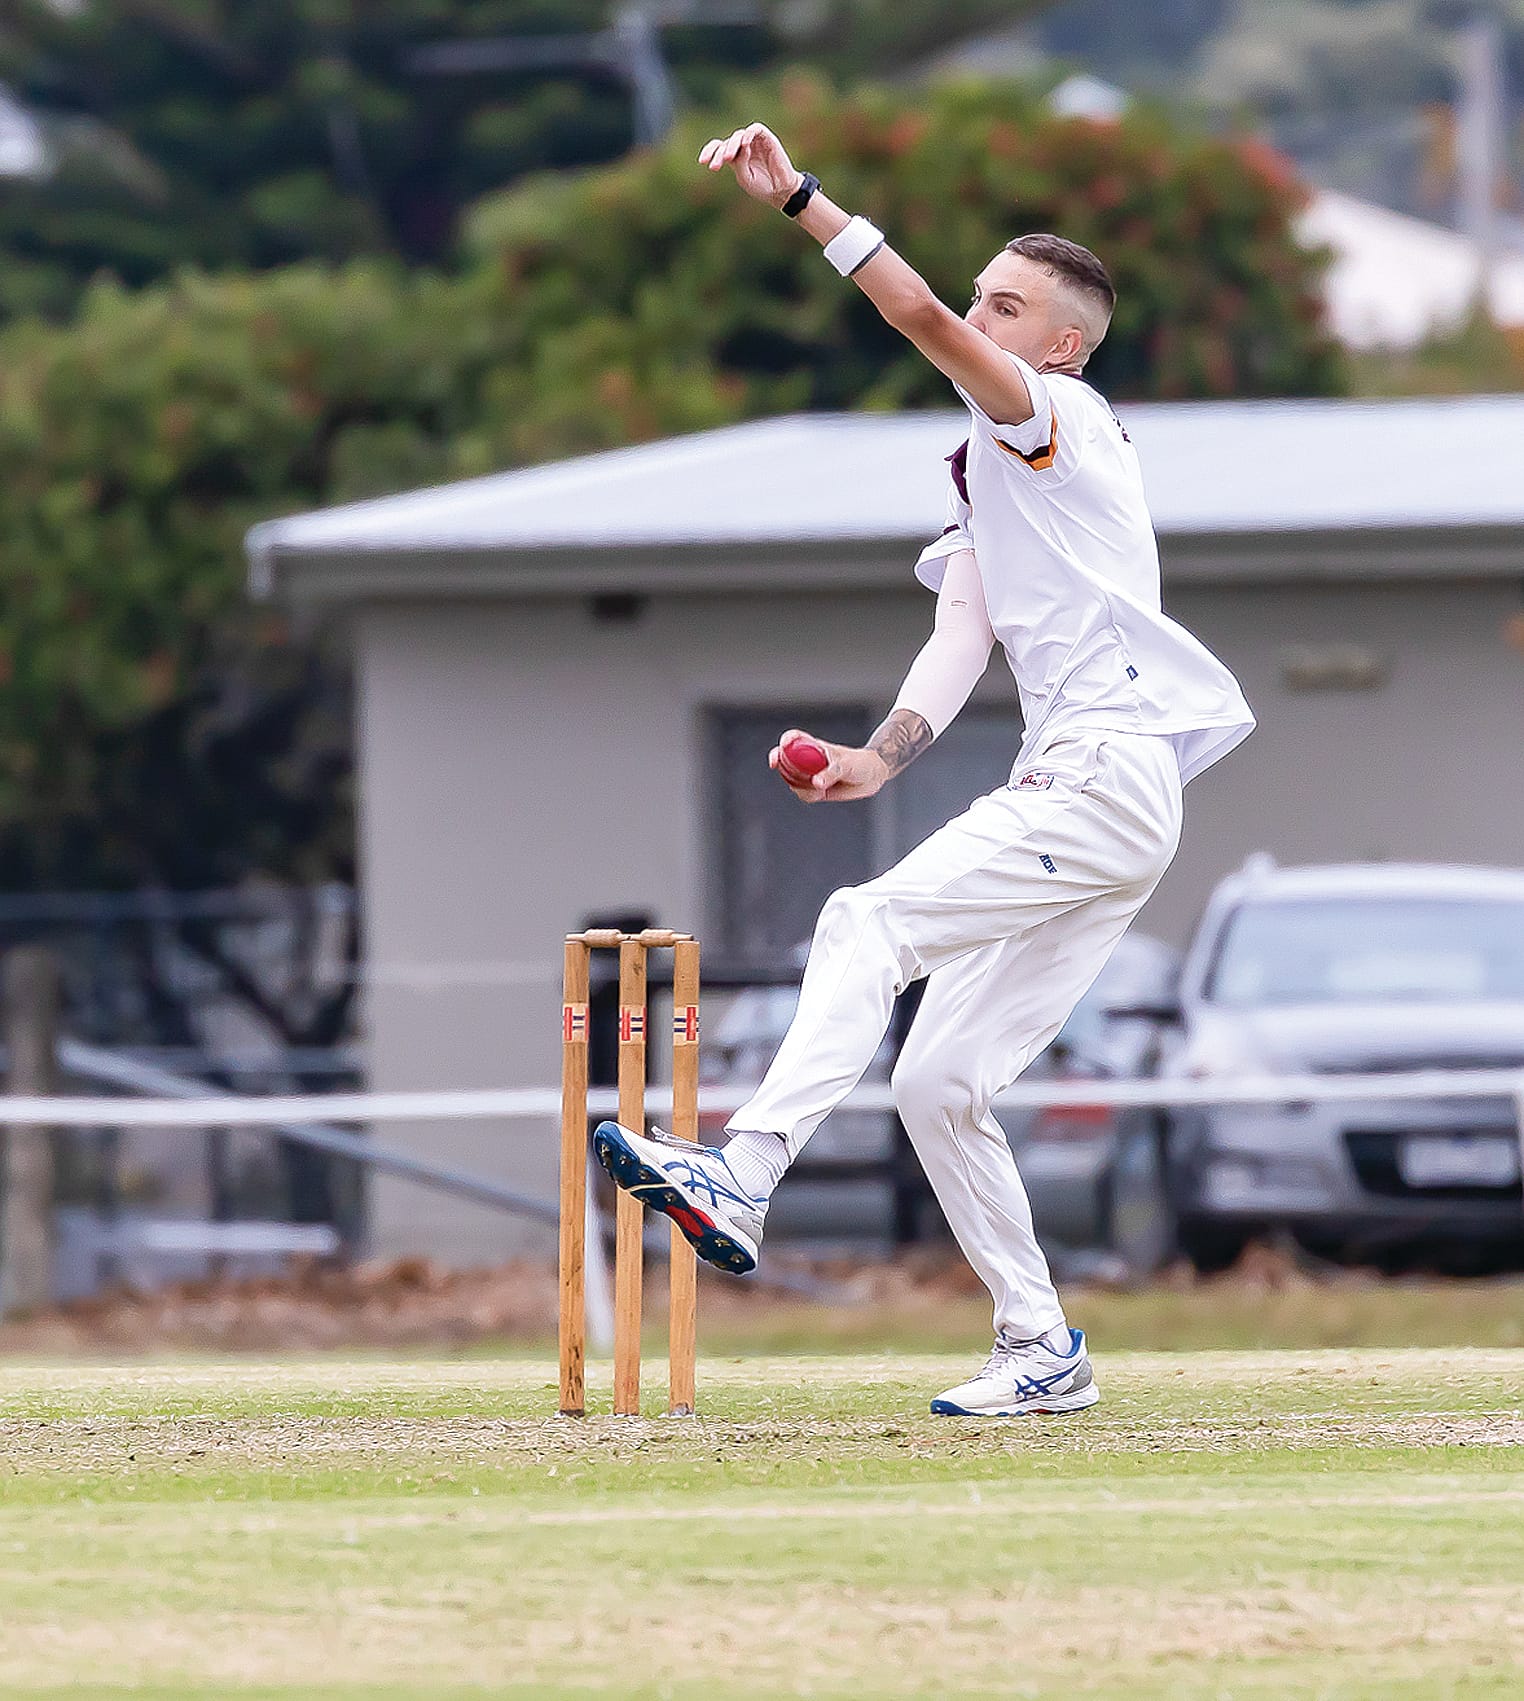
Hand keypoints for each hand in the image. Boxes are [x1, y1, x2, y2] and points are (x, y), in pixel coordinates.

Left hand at [698, 122, 801, 208]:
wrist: (781, 191)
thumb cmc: (763, 187)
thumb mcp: (745, 178)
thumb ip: (739, 163)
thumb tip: (741, 145)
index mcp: (734, 157)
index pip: (718, 147)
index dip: (709, 151)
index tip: (702, 162)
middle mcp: (742, 147)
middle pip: (726, 142)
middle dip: (718, 153)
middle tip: (716, 166)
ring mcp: (754, 141)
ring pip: (738, 135)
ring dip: (731, 145)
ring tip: (729, 158)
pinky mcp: (766, 139)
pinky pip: (755, 129)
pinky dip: (748, 134)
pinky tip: (744, 143)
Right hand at [768, 729, 888, 803]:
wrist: (872, 777)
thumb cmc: (859, 763)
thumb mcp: (845, 765)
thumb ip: (831, 772)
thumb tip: (816, 783)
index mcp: (814, 746)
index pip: (793, 739)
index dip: (784, 742)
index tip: (781, 750)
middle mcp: (808, 760)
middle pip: (785, 760)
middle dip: (780, 765)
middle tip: (778, 767)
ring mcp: (810, 775)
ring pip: (792, 781)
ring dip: (799, 786)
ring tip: (819, 787)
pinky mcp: (815, 789)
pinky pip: (803, 794)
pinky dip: (809, 795)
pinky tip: (822, 794)